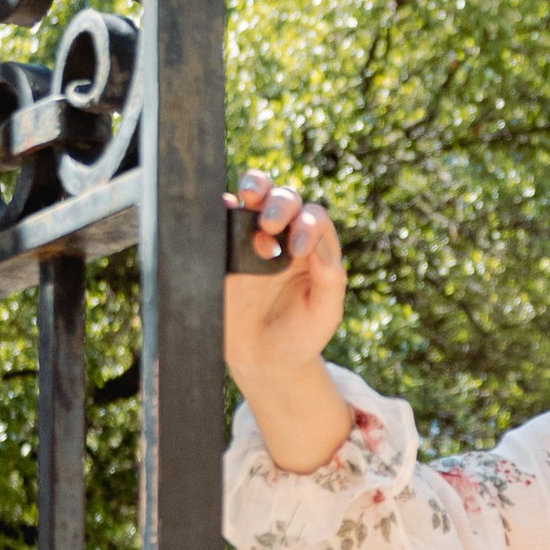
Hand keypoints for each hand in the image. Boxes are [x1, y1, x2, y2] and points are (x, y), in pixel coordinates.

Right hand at [224, 174, 353, 474]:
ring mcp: (251, 239)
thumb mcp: (324, 314)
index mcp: (314, 248)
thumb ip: (329, 280)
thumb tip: (320, 244)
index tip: (296, 250)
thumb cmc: (301, 336)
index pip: (314, 218)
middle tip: (270, 223)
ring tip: (248, 196)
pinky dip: (219, 208)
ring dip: (253, 187)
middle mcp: (284, 237)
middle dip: (279, 202)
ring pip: (254, 198)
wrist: (263, 362)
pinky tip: (220, 208)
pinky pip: (220, 220)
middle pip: (285, 199)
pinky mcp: (223, 249)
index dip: (307, 225)